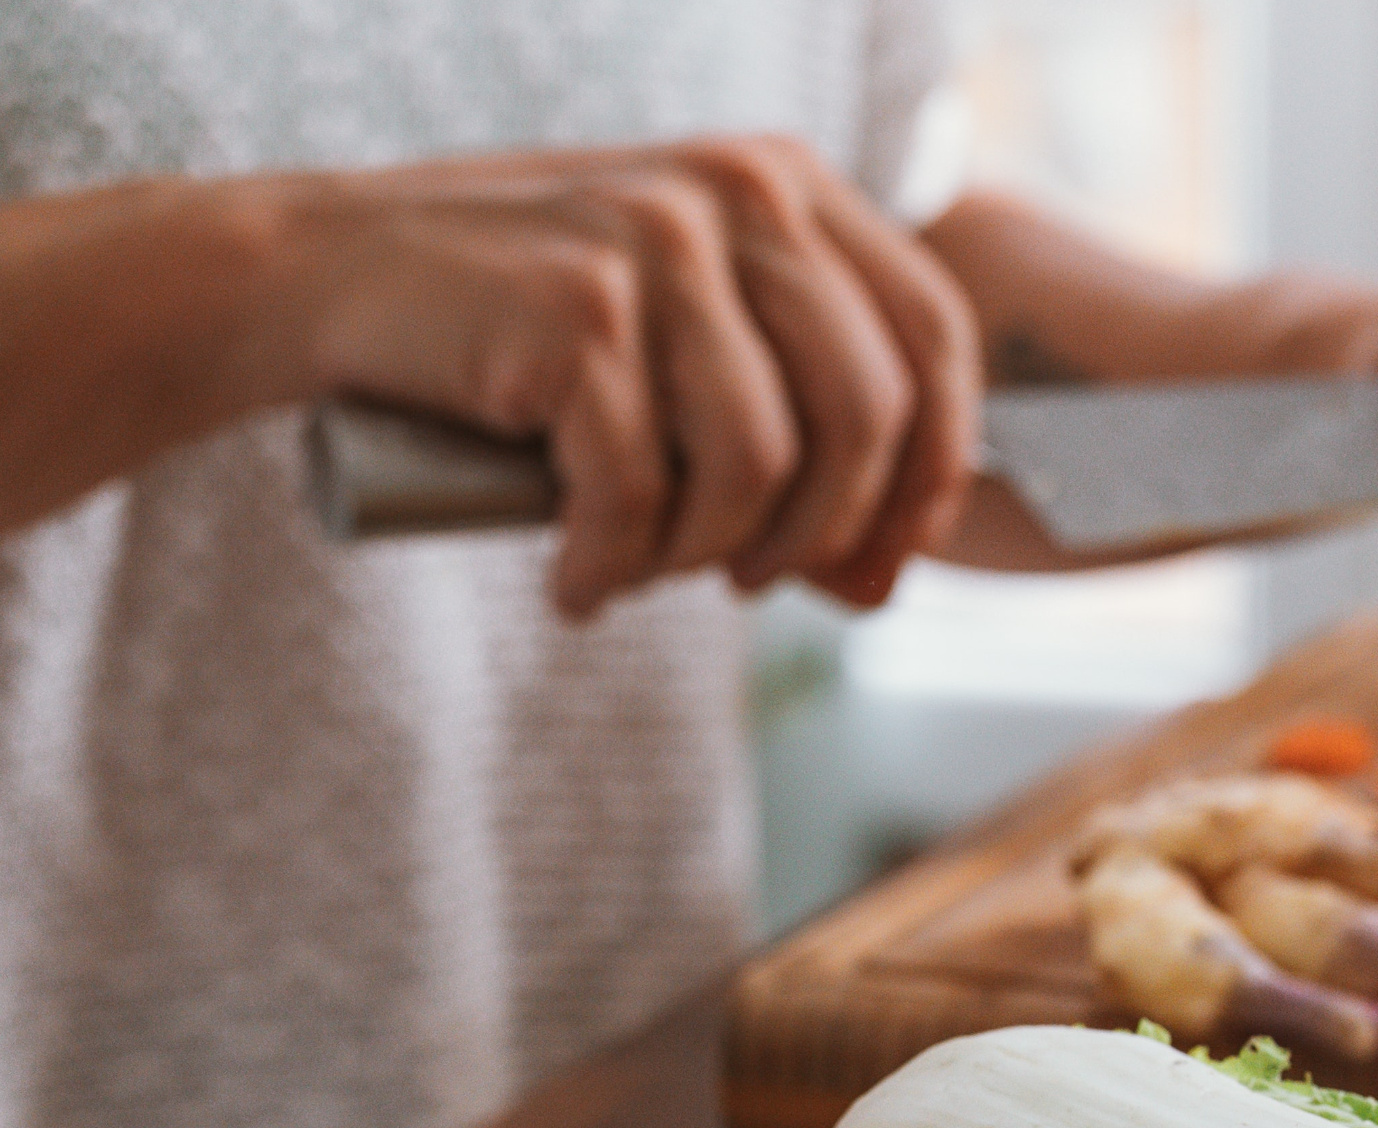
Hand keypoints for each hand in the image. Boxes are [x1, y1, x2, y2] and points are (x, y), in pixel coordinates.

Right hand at [275, 136, 980, 614]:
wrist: (335, 278)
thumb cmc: (534, 335)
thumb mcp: (691, 349)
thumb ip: (800, 426)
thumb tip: (885, 583)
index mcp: (791, 186)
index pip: (935, 336)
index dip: (932, 472)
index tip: (882, 561)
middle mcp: (739, 193)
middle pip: (868, 412)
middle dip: (823, 534)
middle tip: (747, 584)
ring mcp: (656, 242)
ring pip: (760, 465)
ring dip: (704, 557)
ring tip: (638, 569)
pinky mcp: (576, 310)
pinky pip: (640, 494)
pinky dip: (609, 567)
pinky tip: (574, 581)